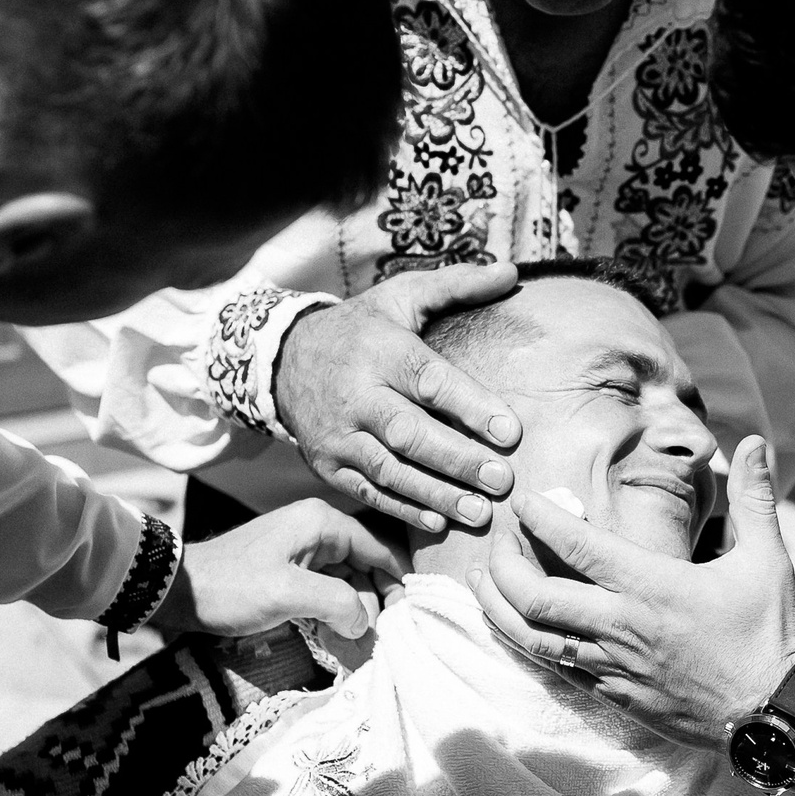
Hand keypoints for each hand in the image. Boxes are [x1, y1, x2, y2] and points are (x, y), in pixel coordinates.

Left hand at [152, 499, 409, 640]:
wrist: (178, 592)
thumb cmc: (231, 586)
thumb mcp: (288, 593)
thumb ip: (338, 603)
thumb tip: (365, 623)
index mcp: (322, 523)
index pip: (379, 550)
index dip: (397, 583)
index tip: (410, 617)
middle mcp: (317, 531)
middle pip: (366, 569)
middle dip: (374, 604)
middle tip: (379, 640)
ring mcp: (302, 553)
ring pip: (347, 584)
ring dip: (353, 615)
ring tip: (357, 647)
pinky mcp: (289, 574)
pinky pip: (326, 594)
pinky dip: (333, 616)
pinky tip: (334, 640)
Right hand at [273, 262, 523, 531]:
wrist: (284, 360)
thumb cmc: (361, 328)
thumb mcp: (401, 297)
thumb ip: (456, 285)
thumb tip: (511, 272)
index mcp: (379, 350)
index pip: (427, 379)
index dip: (469, 405)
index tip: (510, 430)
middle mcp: (356, 395)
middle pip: (408, 432)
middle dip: (456, 459)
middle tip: (502, 479)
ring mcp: (339, 435)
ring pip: (389, 470)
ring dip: (436, 494)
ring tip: (480, 511)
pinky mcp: (328, 465)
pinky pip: (369, 493)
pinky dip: (403, 510)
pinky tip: (439, 523)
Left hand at [472, 435, 794, 745]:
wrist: (772, 717)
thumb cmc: (767, 636)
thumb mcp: (768, 560)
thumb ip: (754, 498)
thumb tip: (754, 441)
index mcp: (652, 587)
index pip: (577, 546)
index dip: (539, 518)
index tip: (520, 499)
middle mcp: (621, 626)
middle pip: (534, 595)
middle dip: (502, 563)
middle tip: (496, 537)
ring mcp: (612, 666)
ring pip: (532, 638)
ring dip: (498, 606)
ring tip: (480, 579)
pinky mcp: (612, 696)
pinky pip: (553, 668)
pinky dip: (524, 643)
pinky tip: (513, 626)